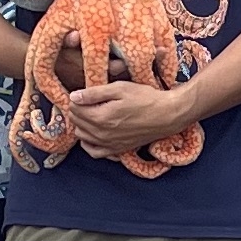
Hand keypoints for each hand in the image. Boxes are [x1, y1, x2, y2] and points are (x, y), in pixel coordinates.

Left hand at [63, 81, 198, 157]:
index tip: (86, 93)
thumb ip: (94, 93)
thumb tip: (74, 97)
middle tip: (89, 101)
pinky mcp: (116, 150)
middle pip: (76, 122)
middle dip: (78, 110)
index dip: (77, 98)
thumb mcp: (120, 88)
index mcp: (101, 118)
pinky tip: (94, 133)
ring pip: (81, 136)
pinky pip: (93, 152)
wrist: (167, 115)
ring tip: (93, 113)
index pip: (74, 109)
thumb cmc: (145, 99)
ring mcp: (109, 145)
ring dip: (82, 124)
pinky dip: (89, 143)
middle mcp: (102, 135)